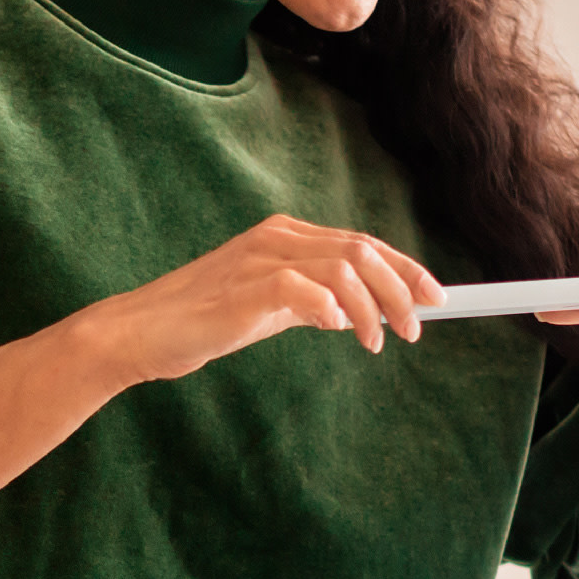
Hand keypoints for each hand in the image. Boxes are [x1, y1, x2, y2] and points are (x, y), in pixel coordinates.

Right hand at [79, 214, 447, 385]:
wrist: (141, 334)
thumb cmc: (202, 322)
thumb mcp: (267, 308)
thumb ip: (309, 302)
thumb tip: (357, 313)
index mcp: (284, 236)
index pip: (361, 243)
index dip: (406, 267)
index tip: (436, 298)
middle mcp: (276, 238)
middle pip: (361, 249)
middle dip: (401, 288)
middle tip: (416, 328)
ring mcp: (258, 259)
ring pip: (342, 267)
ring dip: (373, 307)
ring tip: (380, 342)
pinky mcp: (242, 289)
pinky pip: (302, 289)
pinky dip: (331, 309)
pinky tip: (340, 332)